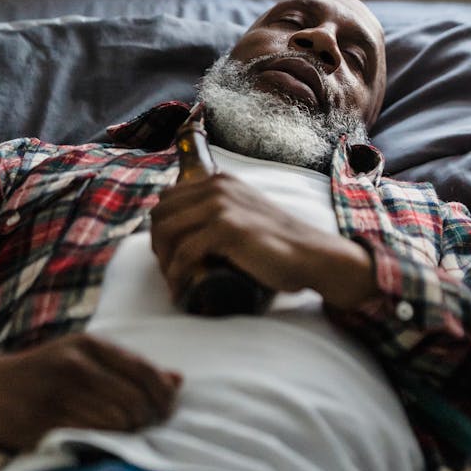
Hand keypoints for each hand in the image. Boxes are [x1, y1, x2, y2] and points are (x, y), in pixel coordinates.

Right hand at [0, 334, 181, 451]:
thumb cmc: (49, 372)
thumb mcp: (87, 357)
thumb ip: (132, 367)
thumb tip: (178, 380)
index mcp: (91, 345)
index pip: (144, 371)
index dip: (163, 395)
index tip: (167, 410)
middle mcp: (76, 366)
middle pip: (134, 402)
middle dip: (146, 420)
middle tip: (143, 428)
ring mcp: (57, 395)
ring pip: (115, 424)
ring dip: (125, 435)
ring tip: (122, 435)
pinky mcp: (43, 424)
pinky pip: (89, 439)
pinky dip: (102, 445)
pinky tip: (100, 441)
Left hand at [150, 173, 376, 309]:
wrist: (312, 255)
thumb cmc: (279, 243)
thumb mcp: (245, 214)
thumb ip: (224, 211)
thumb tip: (192, 231)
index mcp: (219, 181)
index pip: (168, 199)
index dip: (161, 228)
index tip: (169, 254)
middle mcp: (217, 187)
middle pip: (161, 214)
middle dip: (158, 246)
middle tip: (170, 271)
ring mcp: (222, 206)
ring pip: (167, 233)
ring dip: (164, 262)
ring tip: (174, 282)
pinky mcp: (228, 228)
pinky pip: (185, 253)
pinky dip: (177, 275)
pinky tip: (180, 290)